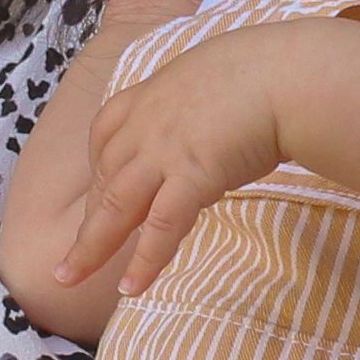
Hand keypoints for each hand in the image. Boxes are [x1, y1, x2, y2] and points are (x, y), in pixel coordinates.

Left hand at [52, 18, 315, 301]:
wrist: (291, 76)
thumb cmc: (271, 70)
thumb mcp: (218, 74)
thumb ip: (202, 101)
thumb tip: (216, 121)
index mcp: (152, 93)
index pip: (107, 133)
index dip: (99, 166)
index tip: (99, 189)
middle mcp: (147, 123)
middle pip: (104, 178)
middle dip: (85, 219)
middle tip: (69, 255)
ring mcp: (164, 151)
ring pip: (115, 206)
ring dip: (90, 246)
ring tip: (70, 278)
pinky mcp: (191, 176)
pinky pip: (160, 226)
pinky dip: (145, 260)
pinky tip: (131, 288)